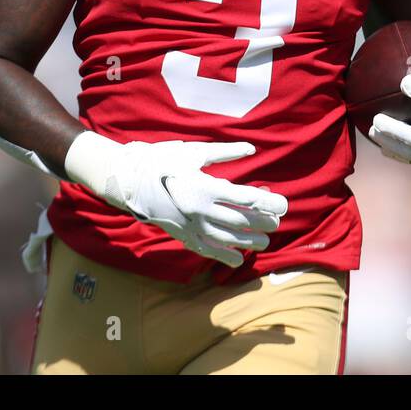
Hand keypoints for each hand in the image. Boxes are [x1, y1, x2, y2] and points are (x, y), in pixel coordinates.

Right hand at [65, 131, 287, 267]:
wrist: (126, 179)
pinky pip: (206, 249)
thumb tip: (252, 150)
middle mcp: (200, 210)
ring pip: (226, 238)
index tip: (284, 205)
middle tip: (277, 223)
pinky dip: (223, 256)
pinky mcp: (181, 234)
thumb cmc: (161, 160)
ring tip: (265, 242)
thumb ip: (225, 153)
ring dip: (248, 241)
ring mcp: (190, 226)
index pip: (245, 198)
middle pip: (240, 221)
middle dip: (262, 223)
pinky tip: (237, 259)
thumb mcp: (194, 152)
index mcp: (205, 187)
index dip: (267, 203)